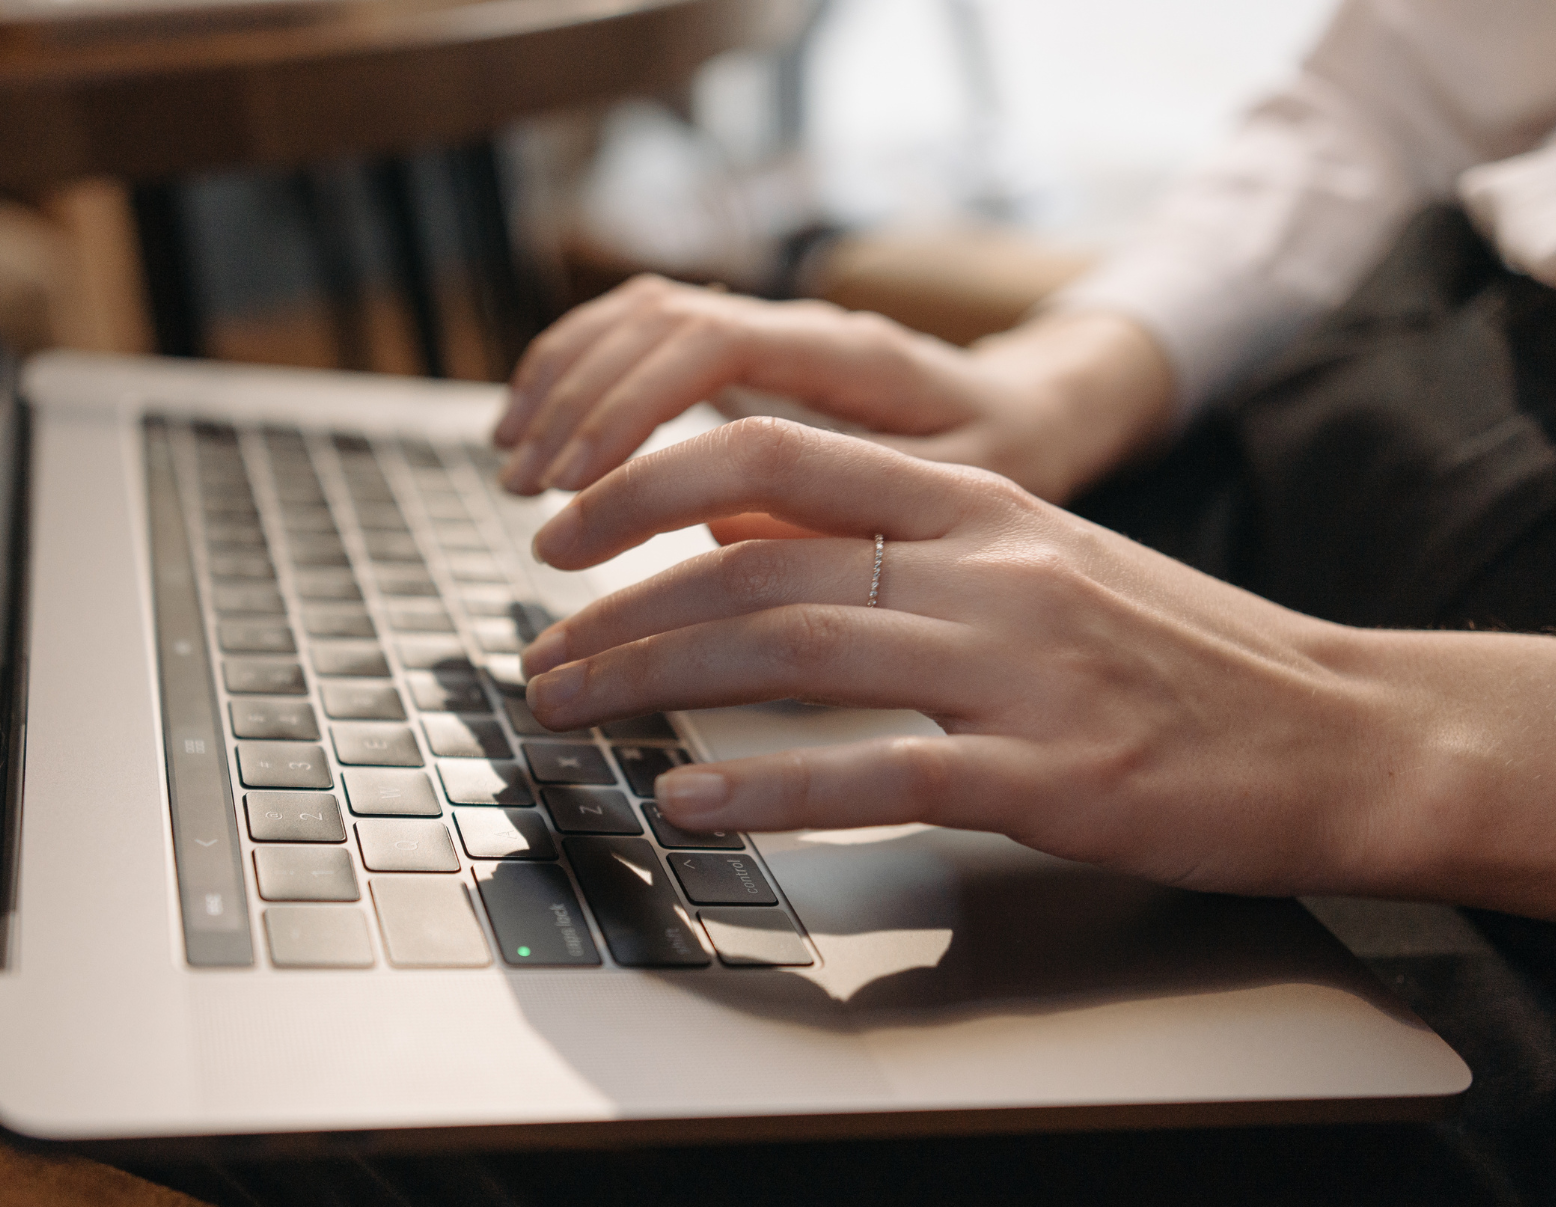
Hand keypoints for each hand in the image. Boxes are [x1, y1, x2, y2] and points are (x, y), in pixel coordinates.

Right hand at [493, 275, 1174, 504]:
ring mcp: (771, 327)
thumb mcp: (958, 503)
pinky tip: (539, 426)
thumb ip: (852, 519)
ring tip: (513, 466)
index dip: (628, 416)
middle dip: (578, 409)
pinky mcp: (749, 347)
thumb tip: (720, 539)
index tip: (577, 494)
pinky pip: (644, 331)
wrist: (1042, 411)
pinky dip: (580, 370)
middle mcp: (803, 324)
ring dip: (564, 383)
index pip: (710, 350)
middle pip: (657, 326)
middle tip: (529, 500)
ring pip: (640, 317)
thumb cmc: (1012, 464)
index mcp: (854, 356)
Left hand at [518, 417, 1413, 897]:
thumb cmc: (1179, 654)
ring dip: (659, 682)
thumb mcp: (1034, 558)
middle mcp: (986, 565)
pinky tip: (694, 803)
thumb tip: (745, 529)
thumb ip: (897, 537)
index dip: (642, 490)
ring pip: (797, 651)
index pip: (769, 460)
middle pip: (756, 565)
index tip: (563, 533)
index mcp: (977, 502)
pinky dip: (774, 789)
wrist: (1345, 729)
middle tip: (539, 659)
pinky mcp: (1052, 772)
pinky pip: (883, 773)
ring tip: (572, 713)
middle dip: (619, 610)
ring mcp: (1020, 668)